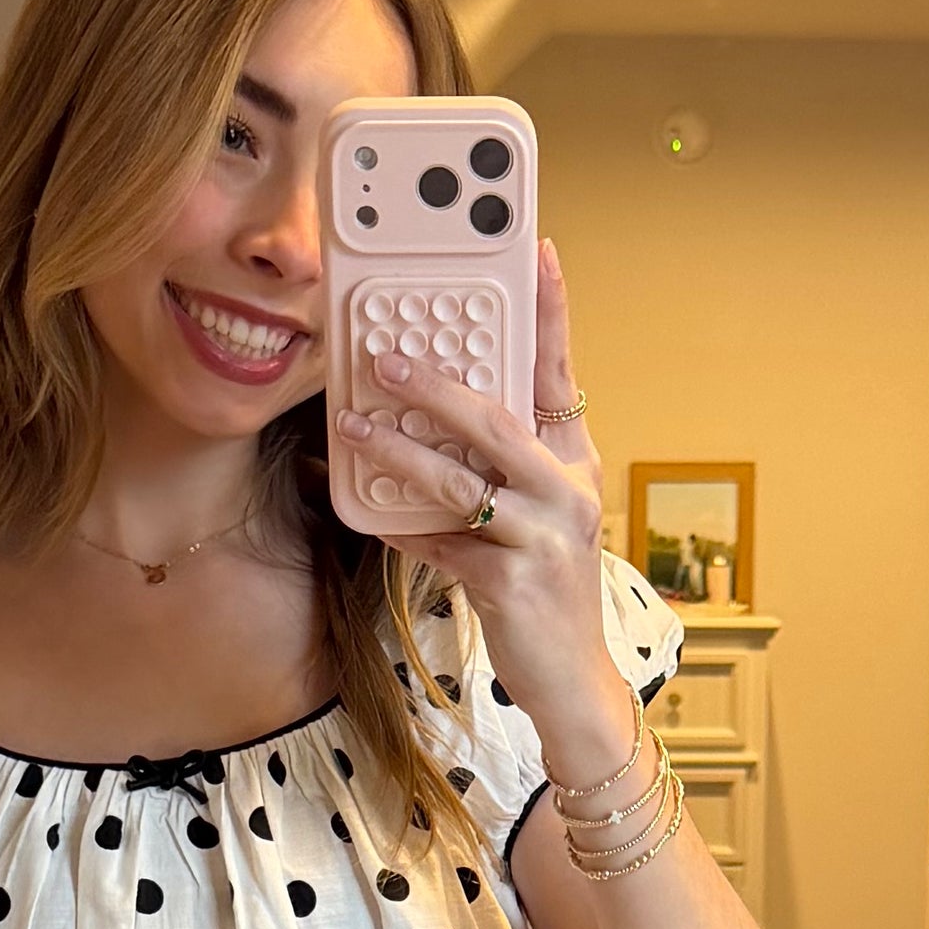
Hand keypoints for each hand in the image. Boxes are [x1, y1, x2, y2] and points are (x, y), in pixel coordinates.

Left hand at [356, 240, 611, 737]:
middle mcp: (567, 491)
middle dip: (435, 384)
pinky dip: (403, 528)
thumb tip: (432, 420)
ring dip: (398, 450)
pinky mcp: (512, 581)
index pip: (559, 373)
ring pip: (459, 479)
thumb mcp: (533, 515)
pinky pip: (441, 542)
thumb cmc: (544, 588)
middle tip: (385, 356)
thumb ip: (496, 468)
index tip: (537, 251)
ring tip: (354, 426)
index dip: (549, 310)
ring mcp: (545, 537)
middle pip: (496, 419)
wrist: (571, 677)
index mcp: (574, 462)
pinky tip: (371, 514)